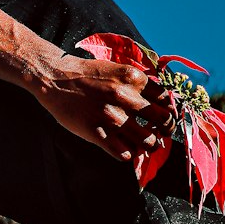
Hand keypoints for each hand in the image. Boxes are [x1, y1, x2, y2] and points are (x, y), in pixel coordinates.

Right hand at [36, 55, 175, 161]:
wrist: (56, 78)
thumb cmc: (87, 75)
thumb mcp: (117, 70)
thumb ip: (137, 84)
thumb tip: (157, 100)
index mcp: (134, 79)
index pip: (166, 100)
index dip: (168, 110)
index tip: (164, 116)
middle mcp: (127, 97)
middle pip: (163, 121)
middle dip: (165, 129)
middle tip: (160, 133)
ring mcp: (113, 117)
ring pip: (148, 141)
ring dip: (149, 145)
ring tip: (144, 145)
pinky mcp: (98, 133)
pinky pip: (125, 154)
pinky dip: (127, 154)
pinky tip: (122, 148)